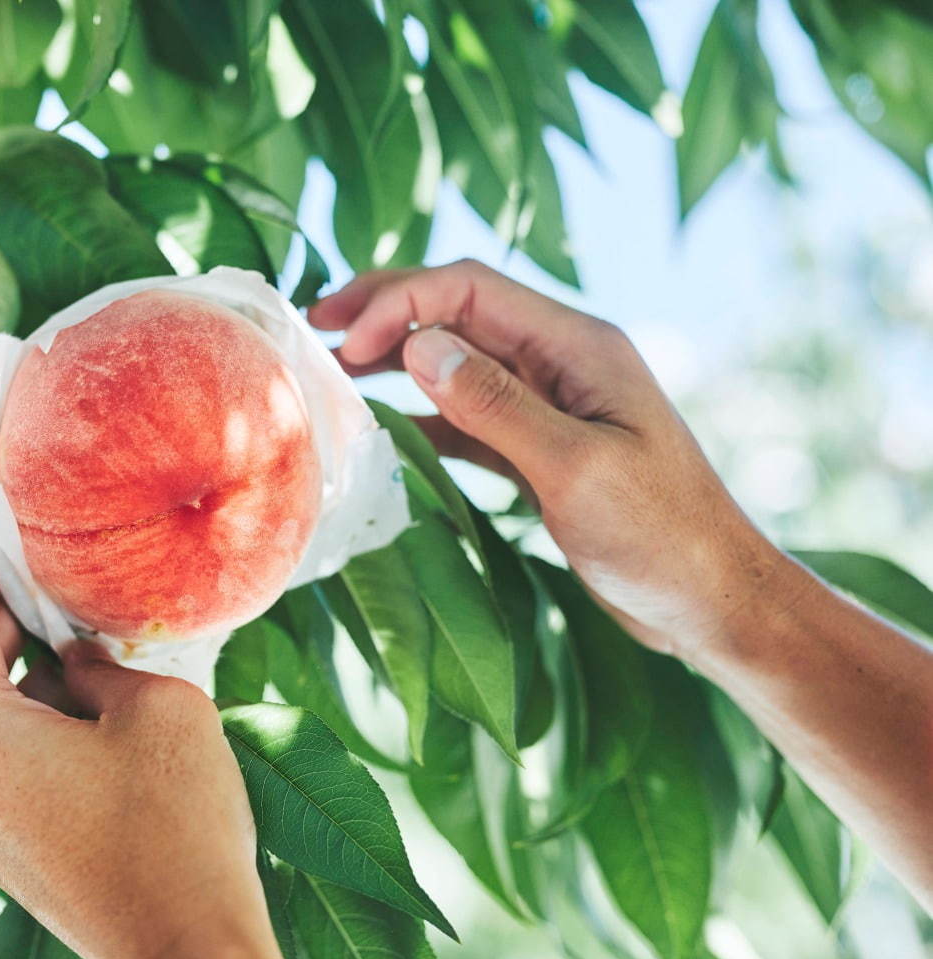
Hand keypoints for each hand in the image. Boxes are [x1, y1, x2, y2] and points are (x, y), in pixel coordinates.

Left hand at [0, 533, 296, 958]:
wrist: (190, 956)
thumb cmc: (177, 827)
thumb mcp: (156, 709)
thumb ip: (101, 667)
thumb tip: (74, 663)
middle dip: (13, 628)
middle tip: (58, 585)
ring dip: (37, 687)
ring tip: (98, 656)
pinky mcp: (11, 862)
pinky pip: (13, 774)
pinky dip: (44, 735)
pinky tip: (101, 725)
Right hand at [313, 261, 932, 910]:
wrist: (711, 600)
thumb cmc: (659, 535)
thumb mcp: (574, 468)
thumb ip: (495, 404)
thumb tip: (419, 347)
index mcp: (578, 345)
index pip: (470, 291)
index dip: (400, 303)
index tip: (345, 345)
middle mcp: (561, 361)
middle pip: (458, 312)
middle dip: (387, 312)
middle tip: (316, 328)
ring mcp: (550, 403)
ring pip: (457, 360)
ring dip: (396, 359)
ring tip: (333, 369)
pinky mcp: (539, 448)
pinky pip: (467, 414)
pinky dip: (422, 414)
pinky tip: (381, 427)